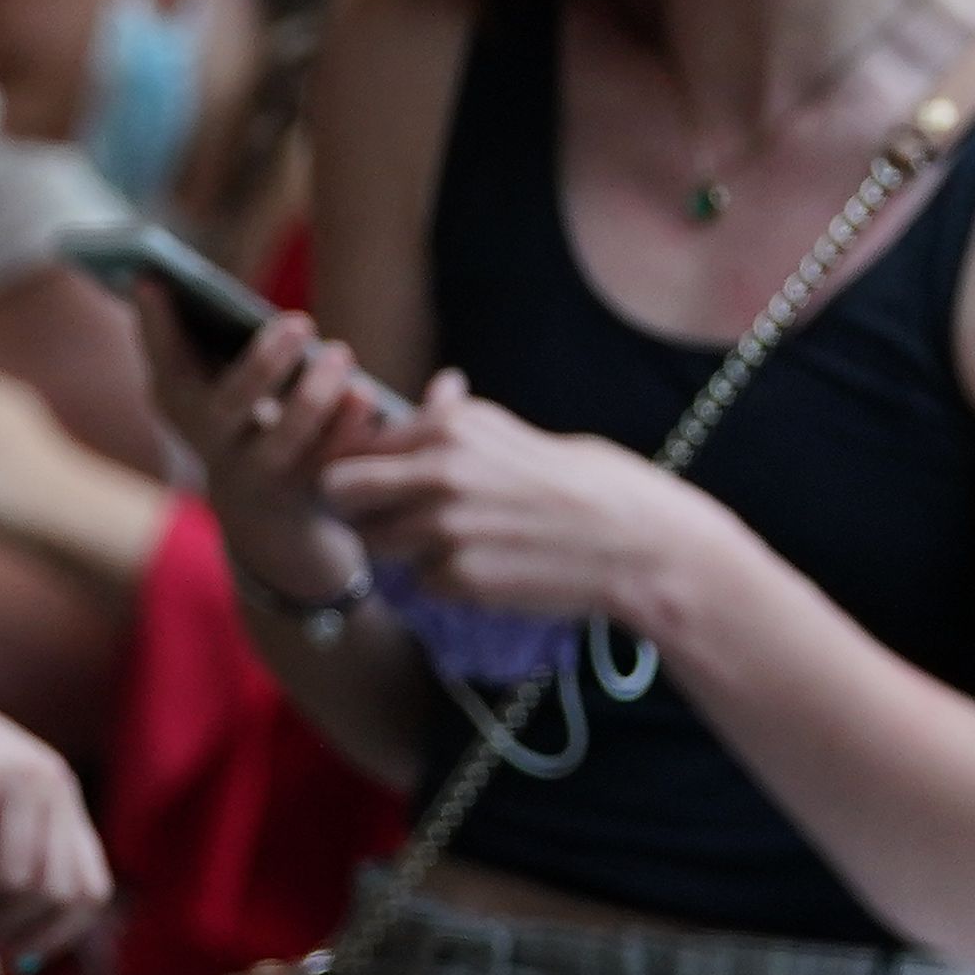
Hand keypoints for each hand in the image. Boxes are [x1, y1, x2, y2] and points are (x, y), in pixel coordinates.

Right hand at [0, 642, 113, 965]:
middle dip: (2, 922)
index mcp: (61, 796)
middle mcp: (49, 783)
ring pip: (10, 881)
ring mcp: (15, 776)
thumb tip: (18, 948)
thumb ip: (10, 865)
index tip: (8, 952)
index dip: (54, 933)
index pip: (90, 890)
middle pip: (53, 894)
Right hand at [155, 301, 383, 603]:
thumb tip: (161, 279)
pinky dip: (347, 429)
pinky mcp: (302, 493)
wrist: (265, 515)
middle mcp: (211, 442)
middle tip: (301, 321)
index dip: (156, 326)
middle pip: (229, 405)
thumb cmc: (238, 418)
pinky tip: (363, 395)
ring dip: (314, 397)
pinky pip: (328, 461)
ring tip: (340, 354)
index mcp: (181, 403)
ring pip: (284, 440)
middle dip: (264, 363)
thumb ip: (190, 337)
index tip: (155, 279)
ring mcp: (257, 473)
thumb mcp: (209, 381)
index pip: (163, 362)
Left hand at [316, 378, 732, 630]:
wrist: (635, 544)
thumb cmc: (581, 484)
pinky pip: (421, 582)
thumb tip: (433, 391)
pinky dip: (443, 582)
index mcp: (449, 427)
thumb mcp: (514, 434)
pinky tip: (488, 569)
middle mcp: (438, 471)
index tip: (376, 486)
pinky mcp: (459, 578)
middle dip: (355, 508)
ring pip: (376, 544)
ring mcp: (445, 528)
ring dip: (401, 550)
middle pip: (339, 492)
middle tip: (386, 520)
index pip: (355, 447)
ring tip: (455, 545)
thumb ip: (457, 420)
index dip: (359, 471)